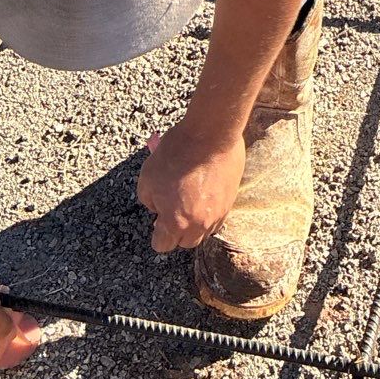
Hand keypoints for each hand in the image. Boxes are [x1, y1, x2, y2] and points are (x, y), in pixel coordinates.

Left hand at [138, 121, 244, 252]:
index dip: (157, 234)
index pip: (163, 245)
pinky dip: (210, 211)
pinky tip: (204, 193)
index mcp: (176, 222)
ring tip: (190, 201)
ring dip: (196, 223)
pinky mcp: (231, 198)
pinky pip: (218, 216)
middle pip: (186, 243)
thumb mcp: (148, 177)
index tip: (157, 219)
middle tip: (173, 209)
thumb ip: (149, 200)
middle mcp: (199, 224)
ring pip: (205, 232)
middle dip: (177, 232)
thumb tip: (158, 207)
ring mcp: (218, 212)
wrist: (211, 133)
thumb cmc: (177, 152)